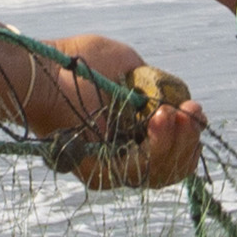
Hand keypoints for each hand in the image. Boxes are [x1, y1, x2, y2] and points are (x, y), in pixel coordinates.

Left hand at [48, 34, 205, 189]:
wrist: (42, 71)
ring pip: (162, 173)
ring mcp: (111, 170)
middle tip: (191, 112)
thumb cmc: (76, 62)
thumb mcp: (128, 64)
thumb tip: (178, 102)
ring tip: (173, 114)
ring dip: (177, 143)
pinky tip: (162, 120)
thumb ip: (155, 85)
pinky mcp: (101, 174)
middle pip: (172, 168)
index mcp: (128, 136)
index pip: (172, 151)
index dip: (189, 134)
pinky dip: (159, 146)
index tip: (193, 108)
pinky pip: (143, 171)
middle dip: (189, 140)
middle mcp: (121, 159)